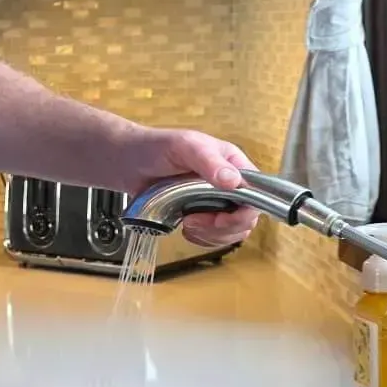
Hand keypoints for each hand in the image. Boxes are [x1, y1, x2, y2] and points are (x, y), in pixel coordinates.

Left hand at [116, 128, 258, 249]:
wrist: (130, 163)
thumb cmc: (158, 147)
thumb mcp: (185, 147)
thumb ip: (209, 162)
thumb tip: (233, 181)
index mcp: (234, 164)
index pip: (257, 193)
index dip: (245, 212)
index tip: (221, 218)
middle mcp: (230, 185)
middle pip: (246, 218)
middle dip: (223, 227)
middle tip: (194, 220)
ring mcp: (217, 202)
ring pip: (233, 232)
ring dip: (211, 235)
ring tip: (187, 222)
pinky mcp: (203, 216)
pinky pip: (215, 237)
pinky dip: (202, 239)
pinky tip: (185, 228)